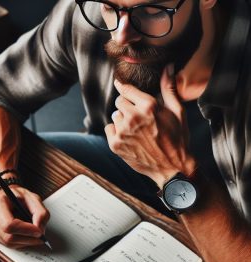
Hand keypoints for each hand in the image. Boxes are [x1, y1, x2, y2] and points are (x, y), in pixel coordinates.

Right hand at [0, 185, 49, 248]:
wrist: (5, 195)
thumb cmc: (17, 195)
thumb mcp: (32, 197)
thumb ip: (40, 211)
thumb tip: (40, 229)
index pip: (9, 224)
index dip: (26, 230)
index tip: (39, 232)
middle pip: (8, 237)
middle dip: (28, 239)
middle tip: (40, 237)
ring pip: (6, 243)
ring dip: (24, 242)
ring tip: (34, 236)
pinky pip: (4, 244)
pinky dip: (18, 242)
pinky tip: (25, 236)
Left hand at [105, 64, 195, 187]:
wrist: (172, 168)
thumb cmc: (177, 139)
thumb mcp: (178, 112)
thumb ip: (169, 88)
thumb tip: (168, 67)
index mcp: (148, 107)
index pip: (126, 89)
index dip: (124, 87)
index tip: (120, 84)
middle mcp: (133, 118)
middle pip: (119, 101)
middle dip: (127, 105)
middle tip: (138, 115)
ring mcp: (123, 132)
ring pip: (115, 115)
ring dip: (123, 119)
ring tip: (136, 129)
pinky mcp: (115, 145)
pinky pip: (109, 129)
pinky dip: (116, 131)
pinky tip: (129, 137)